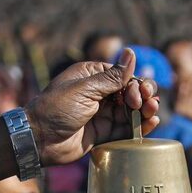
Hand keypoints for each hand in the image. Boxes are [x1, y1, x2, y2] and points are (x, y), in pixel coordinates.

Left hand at [26, 48, 159, 165]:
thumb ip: (112, 77)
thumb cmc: (57, 108)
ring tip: (152, 113)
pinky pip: (125, 128)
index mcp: (92, 76)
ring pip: (131, 111)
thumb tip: (131, 53)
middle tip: (147, 103)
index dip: (135, 83)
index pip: (123, 76)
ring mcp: (102, 114)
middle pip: (130, 92)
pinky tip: (151, 124)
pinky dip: (139, 126)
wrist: (39, 139)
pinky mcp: (103, 133)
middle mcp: (99, 94)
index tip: (137, 93)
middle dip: (143, 96)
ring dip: (145, 111)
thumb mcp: (85, 89)